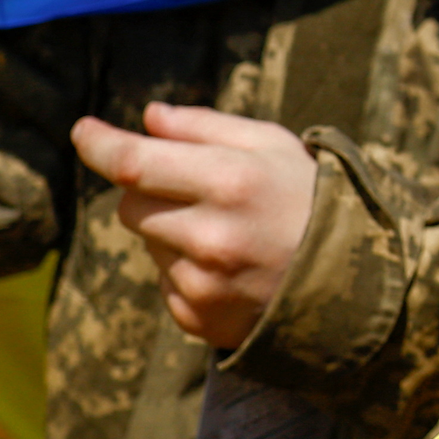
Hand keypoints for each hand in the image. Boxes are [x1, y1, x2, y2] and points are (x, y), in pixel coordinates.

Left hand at [71, 103, 316, 349]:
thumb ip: (205, 126)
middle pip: (130, 204)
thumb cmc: (309, 198)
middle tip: (197, 190)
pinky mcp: (199, 319)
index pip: (134, 162)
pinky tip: (229, 268)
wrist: (356, 281)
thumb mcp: (271, 144)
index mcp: (229, 182)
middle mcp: (211, 237)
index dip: (99, 144)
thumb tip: (149, 118)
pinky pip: (165, 283)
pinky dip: (184, 271)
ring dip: (170, 233)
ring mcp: (203, 285)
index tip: (82, 130)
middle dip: (149, 190)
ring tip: (228, 233)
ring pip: (147, 244)